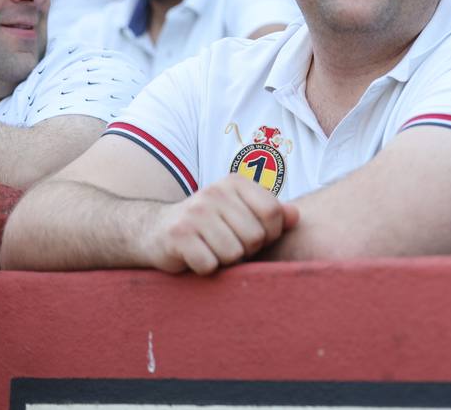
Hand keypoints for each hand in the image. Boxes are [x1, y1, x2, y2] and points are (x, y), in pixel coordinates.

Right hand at [142, 175, 298, 274]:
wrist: (155, 231)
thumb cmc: (210, 225)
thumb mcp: (241, 212)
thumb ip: (272, 213)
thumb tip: (295, 216)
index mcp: (235, 182)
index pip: (273, 213)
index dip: (270, 234)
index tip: (255, 236)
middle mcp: (215, 192)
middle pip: (256, 236)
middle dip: (247, 250)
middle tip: (228, 244)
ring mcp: (195, 213)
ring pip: (234, 253)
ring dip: (225, 260)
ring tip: (213, 250)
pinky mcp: (178, 236)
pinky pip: (210, 265)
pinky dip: (206, 268)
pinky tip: (196, 256)